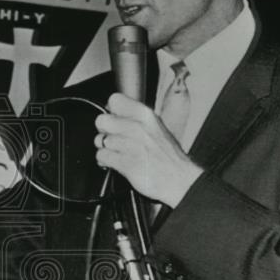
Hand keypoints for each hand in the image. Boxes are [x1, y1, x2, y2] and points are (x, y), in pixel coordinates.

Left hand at [94, 93, 203, 207]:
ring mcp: (130, 145)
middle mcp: (137, 127)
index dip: (111, 111)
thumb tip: (114, 113)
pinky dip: (105, 161)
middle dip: (104, 131)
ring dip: (106, 148)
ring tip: (117, 152)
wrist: (179, 179)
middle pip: (102, 120)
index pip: (114, 100)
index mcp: (145, 115)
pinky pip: (101, 156)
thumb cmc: (169, 156)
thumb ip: (135, 119)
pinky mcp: (124, 163)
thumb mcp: (156, 127)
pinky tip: (115, 162)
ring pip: (99, 140)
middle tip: (113, 138)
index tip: (114, 118)